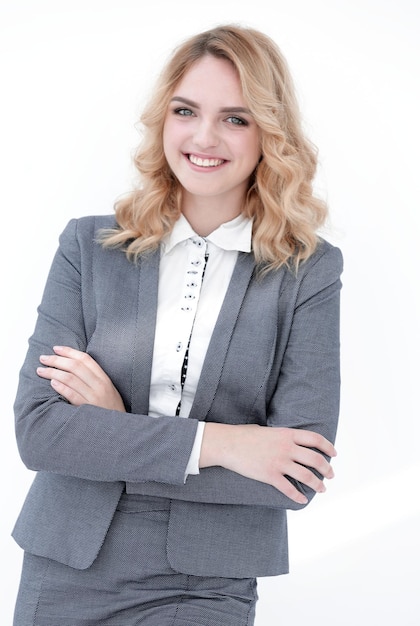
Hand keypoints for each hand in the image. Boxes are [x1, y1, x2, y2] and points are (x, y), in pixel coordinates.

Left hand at [37, 345, 125, 410]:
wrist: (119, 428)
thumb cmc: (110, 409)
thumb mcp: (107, 390)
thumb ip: (93, 378)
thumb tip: (72, 366)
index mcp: (104, 378)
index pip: (85, 359)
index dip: (69, 352)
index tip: (56, 348)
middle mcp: (100, 385)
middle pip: (75, 366)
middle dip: (56, 360)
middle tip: (43, 358)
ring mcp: (94, 397)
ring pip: (70, 378)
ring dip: (53, 372)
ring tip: (41, 370)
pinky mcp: (87, 409)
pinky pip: (72, 395)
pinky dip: (61, 387)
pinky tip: (52, 383)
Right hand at [200, 423, 335, 503]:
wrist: (227, 444)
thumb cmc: (244, 435)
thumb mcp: (268, 430)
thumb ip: (282, 437)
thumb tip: (289, 442)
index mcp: (287, 434)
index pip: (315, 439)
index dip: (328, 447)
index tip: (334, 455)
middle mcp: (287, 448)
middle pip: (315, 460)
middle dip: (327, 470)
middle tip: (330, 476)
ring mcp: (279, 462)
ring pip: (306, 476)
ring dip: (317, 485)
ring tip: (322, 489)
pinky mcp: (269, 475)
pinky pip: (288, 489)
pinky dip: (298, 497)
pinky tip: (302, 500)